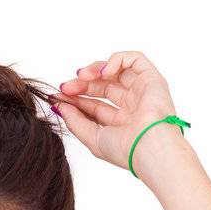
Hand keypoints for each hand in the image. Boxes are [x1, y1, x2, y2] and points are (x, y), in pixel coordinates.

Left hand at [55, 51, 182, 173]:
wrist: (149, 147)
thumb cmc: (126, 150)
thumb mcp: (92, 137)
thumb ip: (75, 121)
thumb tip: (59, 106)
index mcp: (120, 123)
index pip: (94, 105)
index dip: (76, 98)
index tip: (58, 96)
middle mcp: (132, 106)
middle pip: (102, 86)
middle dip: (82, 84)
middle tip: (66, 87)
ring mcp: (142, 91)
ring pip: (115, 70)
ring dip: (95, 69)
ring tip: (82, 76)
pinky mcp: (152, 78)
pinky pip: (133, 59)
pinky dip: (116, 60)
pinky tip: (104, 72)